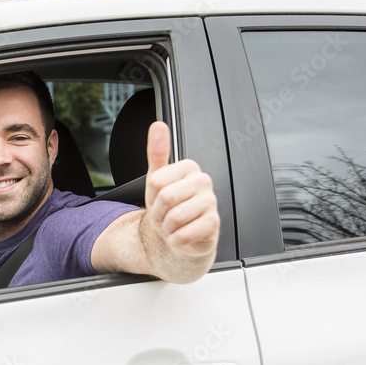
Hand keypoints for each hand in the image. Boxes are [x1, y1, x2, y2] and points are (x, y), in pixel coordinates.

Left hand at [143, 121, 219, 259]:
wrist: (181, 234)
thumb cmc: (170, 205)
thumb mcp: (157, 178)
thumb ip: (157, 152)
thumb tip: (158, 126)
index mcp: (189, 168)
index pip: (156, 181)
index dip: (152, 195)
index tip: (159, 198)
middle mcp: (203, 182)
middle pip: (166, 198)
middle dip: (158, 212)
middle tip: (165, 213)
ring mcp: (211, 202)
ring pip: (174, 217)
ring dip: (166, 227)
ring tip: (173, 224)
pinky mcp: (214, 224)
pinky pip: (184, 234)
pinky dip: (175, 239)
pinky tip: (182, 234)